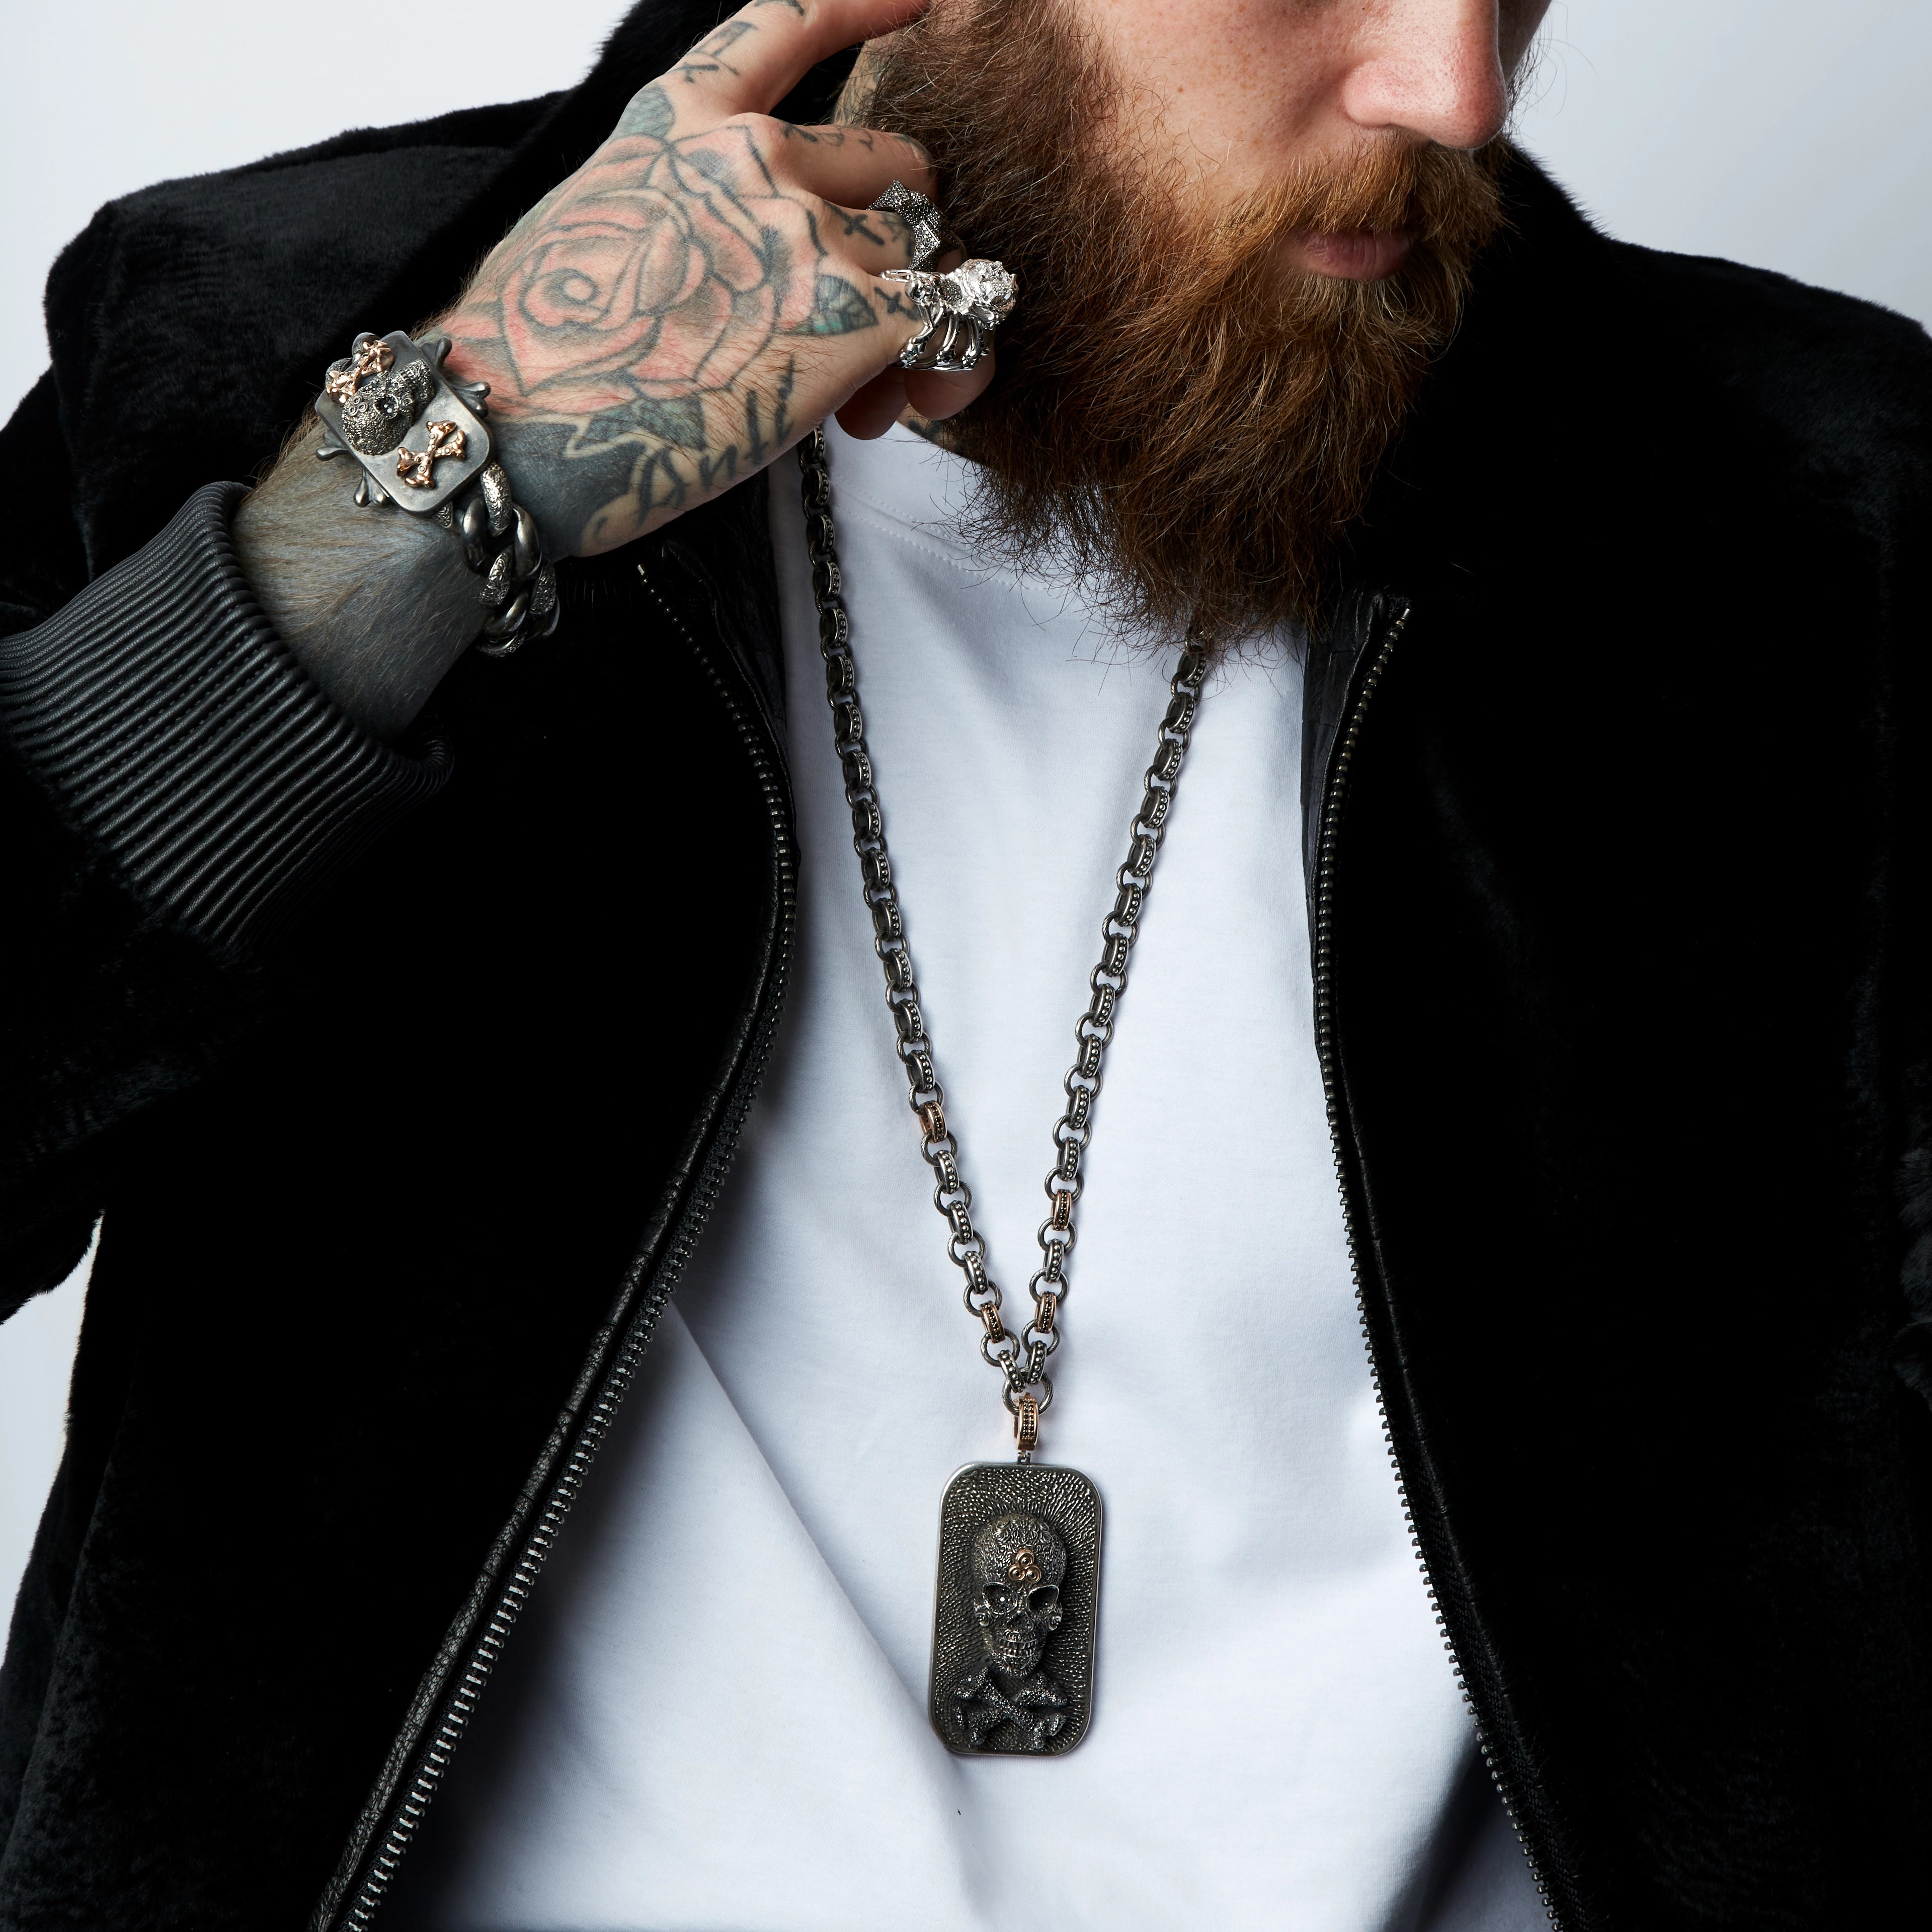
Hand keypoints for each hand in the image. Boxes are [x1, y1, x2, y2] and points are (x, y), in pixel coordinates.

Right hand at [436, 0, 985, 558]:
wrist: (518, 431)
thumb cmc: (543, 362)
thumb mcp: (605, 235)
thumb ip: (699, 219)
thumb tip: (767, 281)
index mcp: (681, 123)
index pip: (786, 26)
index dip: (862, 6)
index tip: (919, 0)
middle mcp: (752, 157)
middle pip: (894, 168)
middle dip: (894, 242)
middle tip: (859, 327)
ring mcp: (808, 231)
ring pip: (924, 255)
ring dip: (911, 324)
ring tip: (859, 400)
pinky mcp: (856, 316)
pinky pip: (948, 326)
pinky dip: (937, 370)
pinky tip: (881, 414)